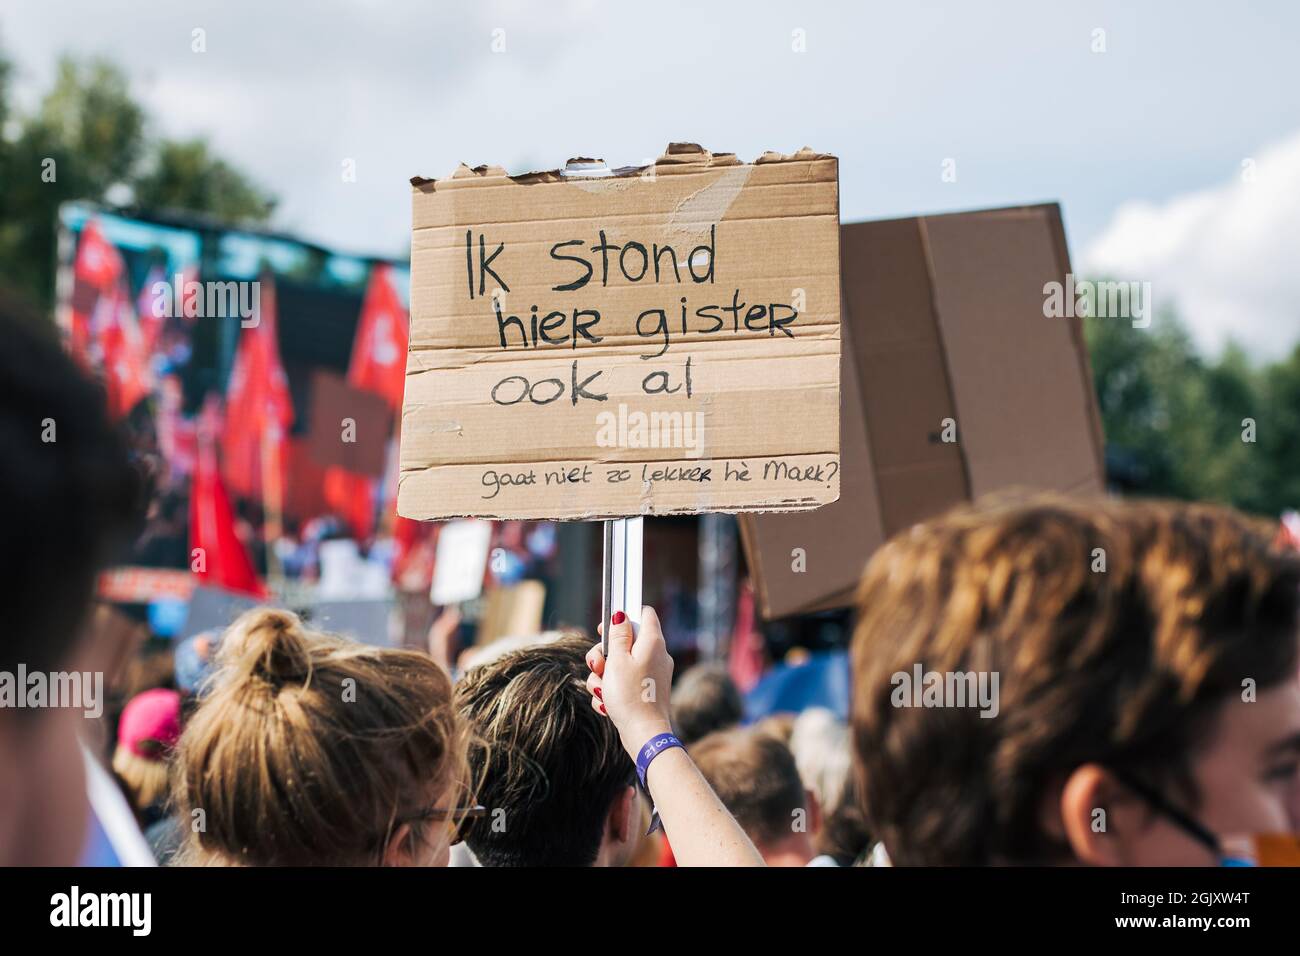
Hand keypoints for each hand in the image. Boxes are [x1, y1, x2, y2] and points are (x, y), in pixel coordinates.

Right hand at [586, 606, 674, 756]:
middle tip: (597, 666)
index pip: (643, 613)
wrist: (644, 735)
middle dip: (604, 654)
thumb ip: (618, 635)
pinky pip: (624, 682)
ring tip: (602, 692)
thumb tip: (621, 615)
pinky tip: (607, 704)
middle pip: (626, 641)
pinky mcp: (646, 690)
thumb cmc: (630, 696)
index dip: (622, 616)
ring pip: (620, 664)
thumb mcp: (617, 660)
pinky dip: (612, 691)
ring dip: (604, 676)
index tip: (605, 629)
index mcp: (652, 641)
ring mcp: (652, 674)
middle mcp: (656, 655)